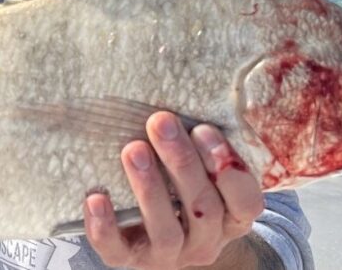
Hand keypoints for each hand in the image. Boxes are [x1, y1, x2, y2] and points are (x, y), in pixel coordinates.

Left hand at [84, 112, 263, 269]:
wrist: (160, 236)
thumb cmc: (184, 185)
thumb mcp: (204, 167)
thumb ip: (201, 141)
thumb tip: (178, 89)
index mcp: (232, 216)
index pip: (245, 200)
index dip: (227, 168)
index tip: (203, 128)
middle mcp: (206, 240)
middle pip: (202, 207)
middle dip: (181, 162)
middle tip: (159, 122)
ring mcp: (170, 255)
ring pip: (166, 230)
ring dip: (149, 188)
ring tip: (132, 150)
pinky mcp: (132, 259)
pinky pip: (118, 250)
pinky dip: (105, 226)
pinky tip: (95, 198)